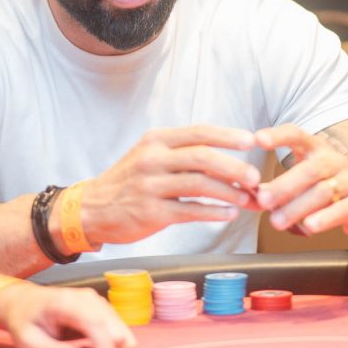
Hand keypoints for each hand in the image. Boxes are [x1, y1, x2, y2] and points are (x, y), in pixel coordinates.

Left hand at [0, 283, 136, 347]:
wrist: (22, 302)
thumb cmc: (24, 323)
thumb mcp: (29, 343)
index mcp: (64, 302)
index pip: (95, 324)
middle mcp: (85, 297)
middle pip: (113, 325)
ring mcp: (95, 300)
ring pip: (119, 327)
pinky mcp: (100, 307)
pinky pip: (117, 327)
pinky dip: (114, 345)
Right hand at [76, 126, 258, 245]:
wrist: (91, 209)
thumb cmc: (129, 182)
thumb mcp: (150, 156)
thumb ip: (183, 155)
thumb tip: (228, 161)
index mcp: (156, 140)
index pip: (198, 133)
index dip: (227, 136)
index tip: (251, 141)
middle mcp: (152, 159)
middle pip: (202, 157)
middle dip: (234, 167)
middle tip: (255, 177)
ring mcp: (150, 185)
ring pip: (199, 184)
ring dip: (228, 192)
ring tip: (247, 199)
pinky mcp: (150, 212)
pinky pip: (189, 210)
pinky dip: (213, 212)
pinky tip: (228, 214)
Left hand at [253, 124, 347, 240]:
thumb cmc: (330, 190)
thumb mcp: (305, 182)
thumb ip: (280, 188)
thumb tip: (252, 197)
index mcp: (317, 149)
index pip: (297, 135)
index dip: (278, 135)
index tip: (258, 139)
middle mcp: (335, 160)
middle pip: (309, 169)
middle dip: (284, 185)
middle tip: (264, 199)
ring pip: (323, 192)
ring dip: (297, 208)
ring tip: (277, 221)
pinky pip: (342, 209)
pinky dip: (324, 218)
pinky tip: (308, 226)